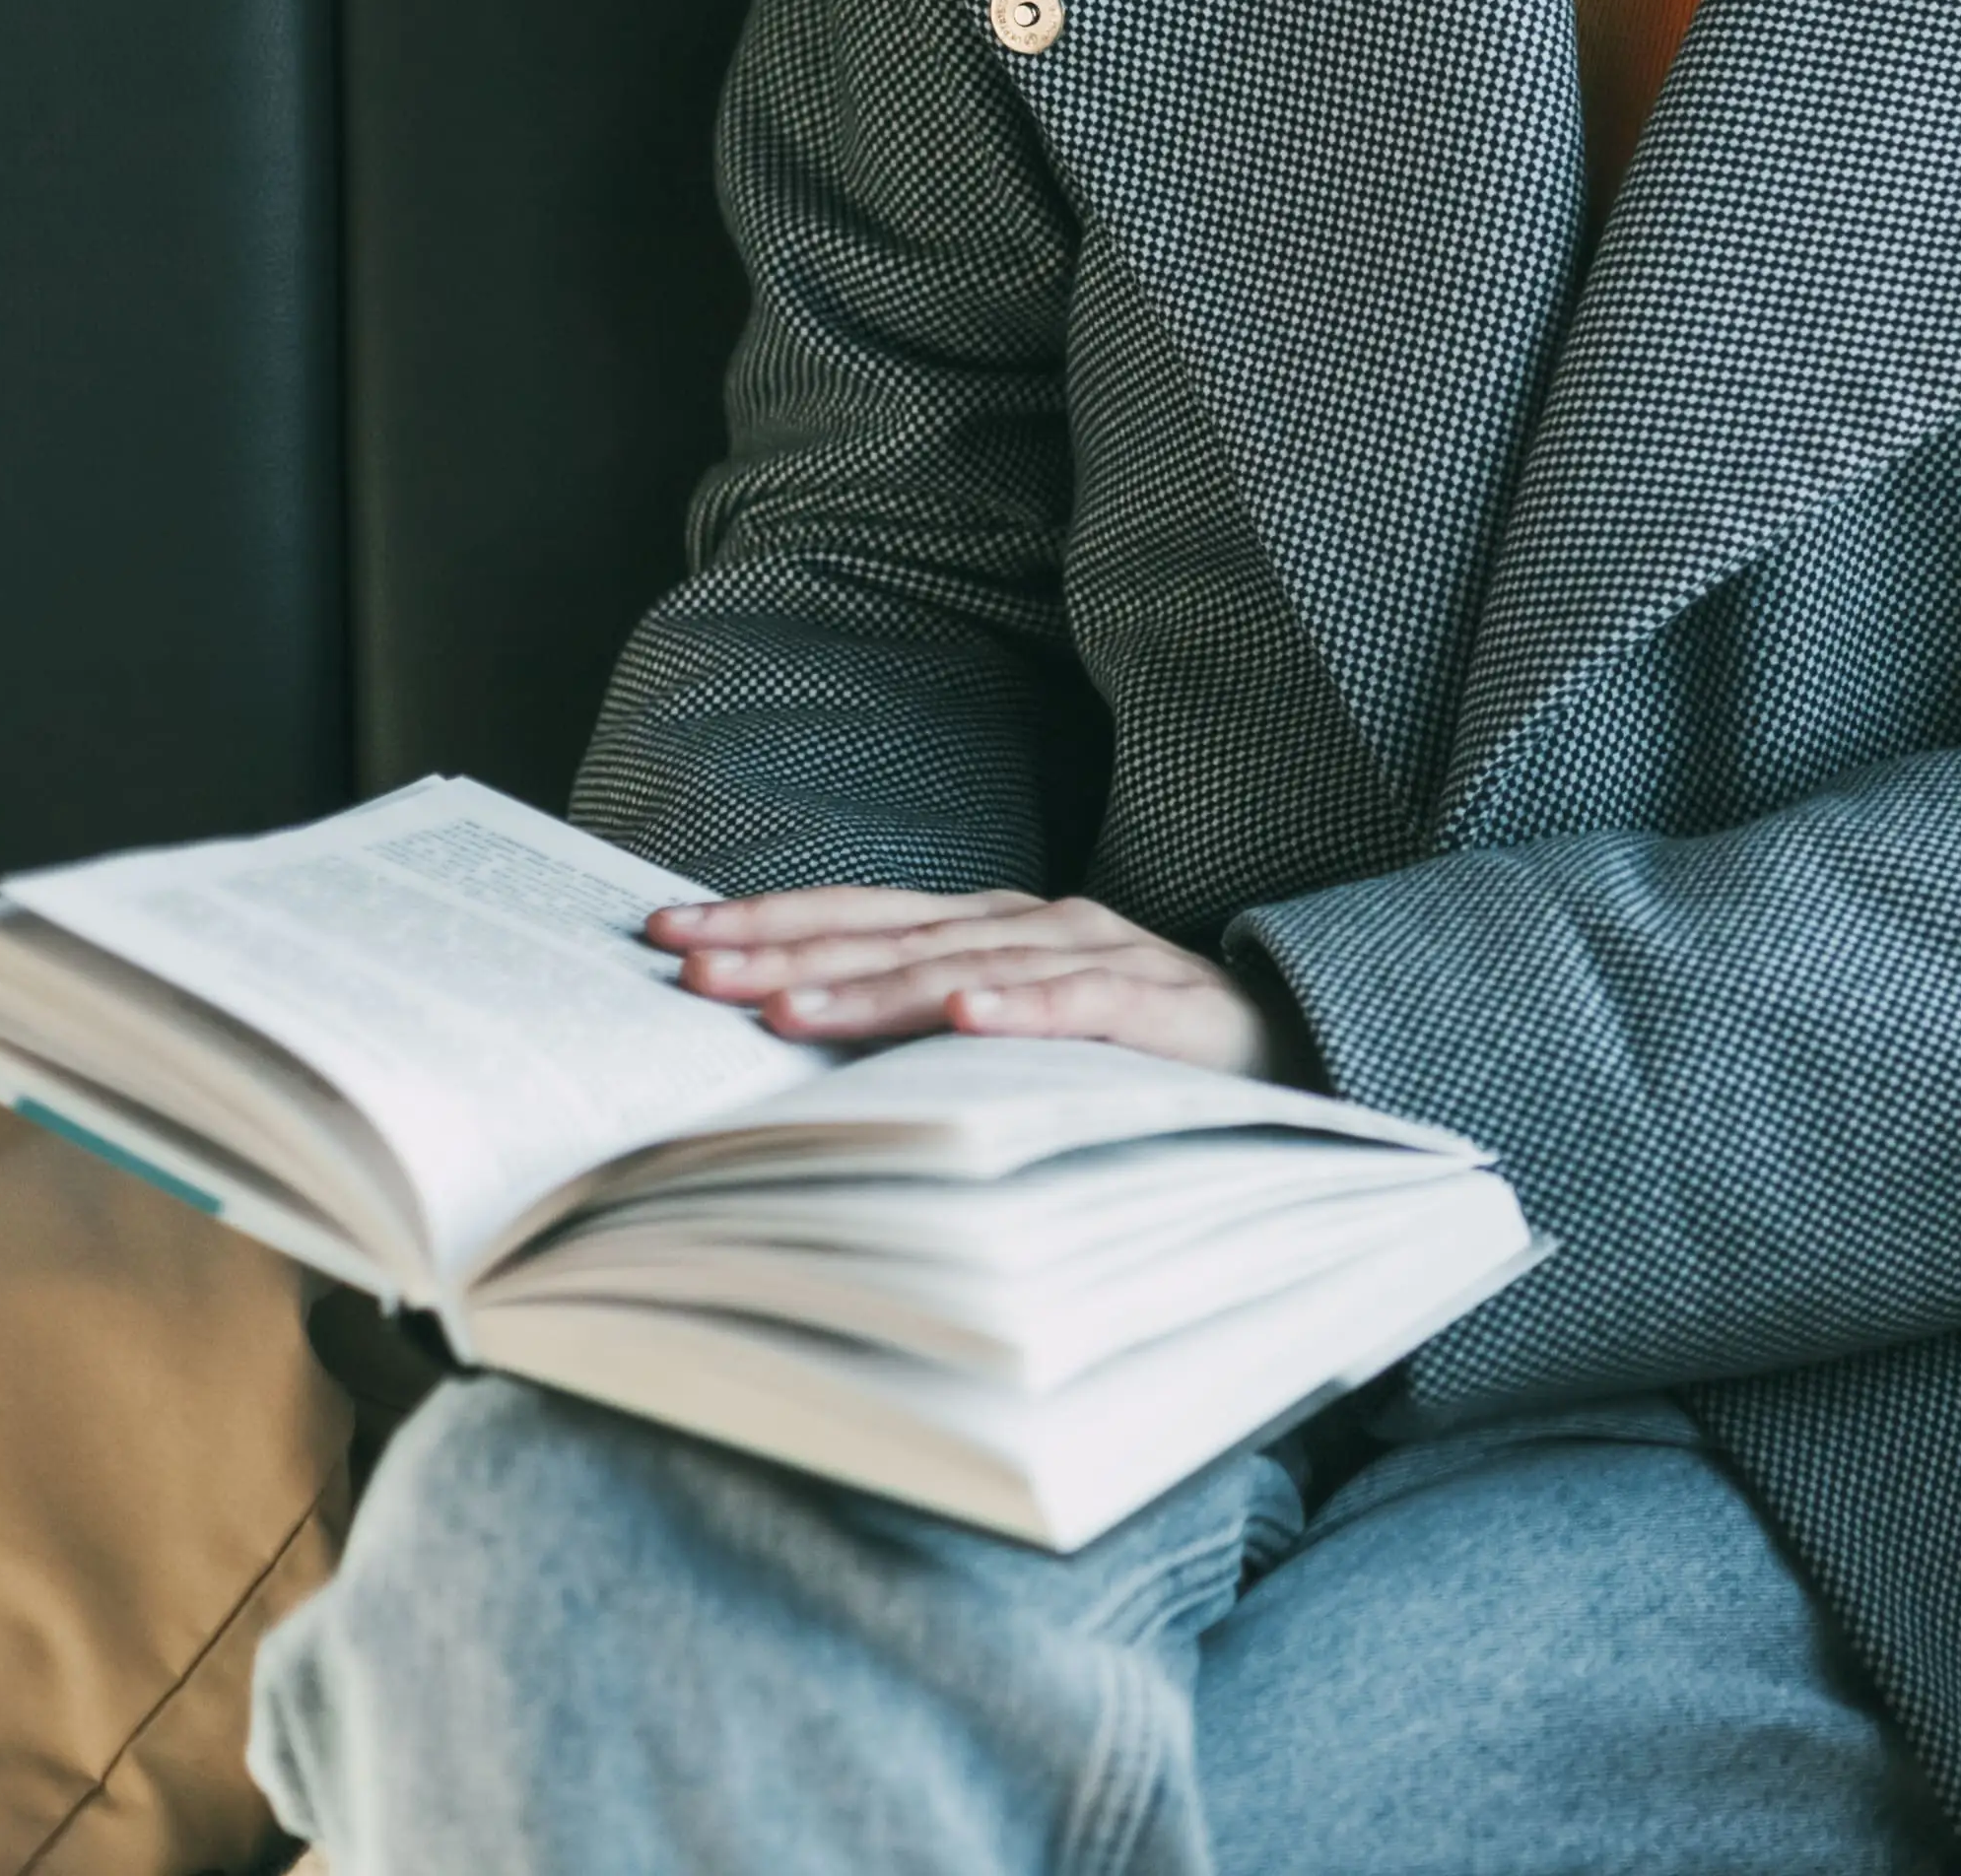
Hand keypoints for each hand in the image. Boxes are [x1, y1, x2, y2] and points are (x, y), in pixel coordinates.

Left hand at [647, 887, 1287, 1079]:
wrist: (1295, 1042)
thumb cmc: (1134, 1045)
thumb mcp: (1015, 1022)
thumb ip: (925, 1020)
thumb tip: (785, 1039)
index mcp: (992, 925)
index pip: (859, 916)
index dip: (765, 920)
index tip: (665, 933)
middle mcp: (1036, 924)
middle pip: (891, 935)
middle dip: (784, 949)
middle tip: (690, 969)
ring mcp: (1101, 958)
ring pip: (967, 967)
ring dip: (872, 987)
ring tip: (786, 1009)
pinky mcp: (1163, 1007)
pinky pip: (1083, 1006)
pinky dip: (1024, 1007)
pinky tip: (965, 1016)